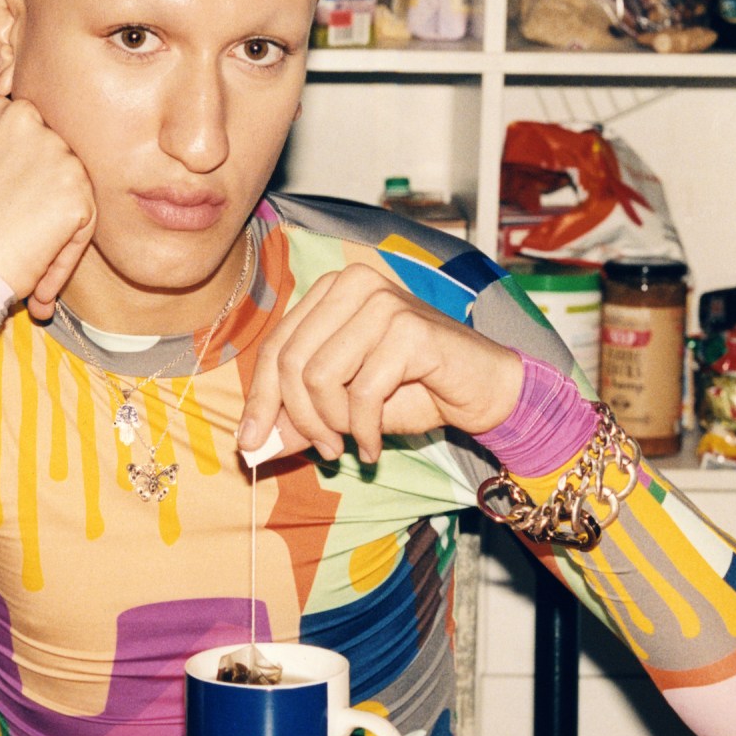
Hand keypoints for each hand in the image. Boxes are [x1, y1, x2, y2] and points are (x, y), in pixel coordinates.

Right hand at [0, 95, 95, 321]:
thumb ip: (12, 143)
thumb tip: (50, 135)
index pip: (38, 129)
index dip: (27, 168)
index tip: (7, 193)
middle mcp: (27, 120)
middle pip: (61, 155)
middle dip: (48, 191)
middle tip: (15, 219)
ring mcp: (54, 153)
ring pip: (77, 186)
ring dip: (60, 218)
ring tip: (23, 237)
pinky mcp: (76, 188)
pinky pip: (87, 220)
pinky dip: (68, 247)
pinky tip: (38, 255)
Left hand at [237, 263, 524, 463]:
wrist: (483, 390)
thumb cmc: (414, 390)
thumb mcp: (343, 405)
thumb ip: (299, 416)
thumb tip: (251, 443)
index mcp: (331, 291)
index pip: (276, 345)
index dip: (260, 399)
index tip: (252, 442)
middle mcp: (354, 285)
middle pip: (291, 361)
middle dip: (299, 418)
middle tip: (324, 450)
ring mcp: (383, 302)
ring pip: (319, 377)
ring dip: (333, 425)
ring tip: (353, 443)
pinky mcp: (408, 329)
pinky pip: (361, 393)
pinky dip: (363, 431)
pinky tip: (374, 446)